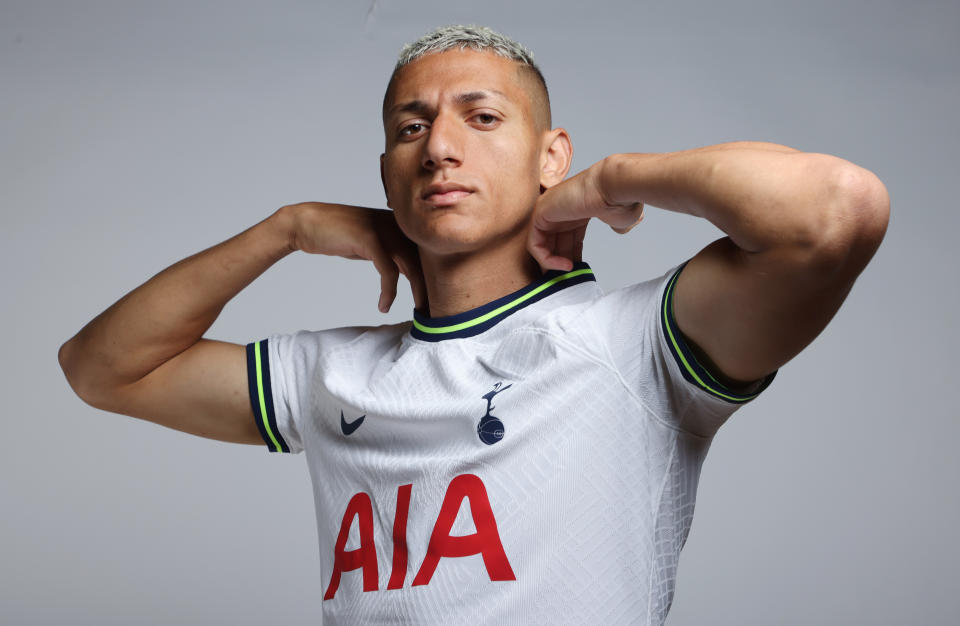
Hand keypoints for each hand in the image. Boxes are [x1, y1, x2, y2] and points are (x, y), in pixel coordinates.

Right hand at [283, 202, 427, 312]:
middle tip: (433, 308)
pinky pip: (388, 270)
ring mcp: (384, 228)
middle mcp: (396, 223)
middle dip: (431, 285)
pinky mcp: (369, 238)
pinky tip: (384, 305)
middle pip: (424, 258)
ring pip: (411, 265)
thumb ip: (392, 253)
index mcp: (400, 223)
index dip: (433, 274)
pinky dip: (389, 291)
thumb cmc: (339, 235)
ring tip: (419, 308)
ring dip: (417, 290)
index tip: (435, 296)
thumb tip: (411, 271)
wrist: (306, 224)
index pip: (426, 251)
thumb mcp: (371, 244)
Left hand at [527, 157, 644, 271]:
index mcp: (577, 208)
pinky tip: (565, 266)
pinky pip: (534, 245)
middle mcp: (560, 208)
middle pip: (553, 243)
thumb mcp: (620, 216)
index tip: (580, 272)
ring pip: (541, 246)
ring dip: (553, 266)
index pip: (567, 238)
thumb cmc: (619, 198)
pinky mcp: (539, 214)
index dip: (572, 257)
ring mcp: (547, 209)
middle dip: (560, 265)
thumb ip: (618, 223)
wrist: (612, 186)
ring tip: (568, 277)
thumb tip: (621, 228)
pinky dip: (547, 260)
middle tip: (569, 281)